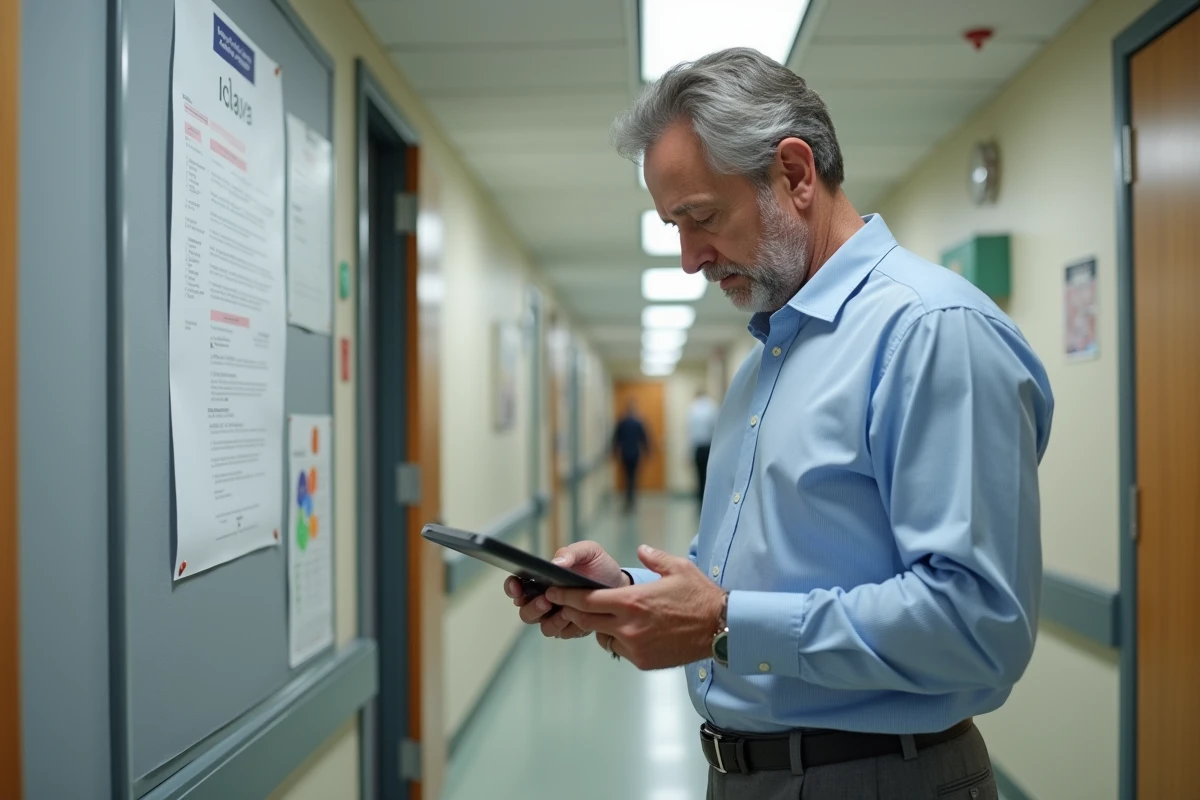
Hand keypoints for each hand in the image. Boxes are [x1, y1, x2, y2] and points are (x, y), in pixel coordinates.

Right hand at [502, 540, 629, 639]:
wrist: (620, 584)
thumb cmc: (599, 566)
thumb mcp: (588, 551)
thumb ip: (571, 553)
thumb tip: (556, 562)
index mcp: (541, 579)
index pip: (516, 586)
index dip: (512, 587)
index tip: (517, 585)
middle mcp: (544, 600)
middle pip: (525, 612)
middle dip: (532, 608)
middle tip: (546, 601)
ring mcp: (556, 616)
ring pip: (544, 627)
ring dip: (553, 620)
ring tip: (567, 610)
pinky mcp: (571, 628)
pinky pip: (563, 633)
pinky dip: (570, 627)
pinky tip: (581, 617)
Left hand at [547, 544, 725, 670]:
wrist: (721, 629)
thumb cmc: (700, 597)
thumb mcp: (678, 568)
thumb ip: (654, 558)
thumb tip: (642, 551)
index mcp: (632, 601)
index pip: (586, 599)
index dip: (565, 595)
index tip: (553, 591)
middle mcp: (628, 626)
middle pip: (586, 618)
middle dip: (573, 610)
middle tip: (565, 603)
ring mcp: (635, 646)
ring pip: (602, 635)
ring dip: (600, 625)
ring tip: (610, 615)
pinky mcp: (643, 661)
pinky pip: (621, 648)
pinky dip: (620, 639)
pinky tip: (633, 631)